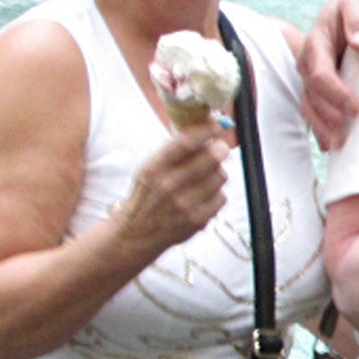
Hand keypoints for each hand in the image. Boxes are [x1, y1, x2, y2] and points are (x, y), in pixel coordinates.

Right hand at [111, 125, 231, 253]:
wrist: (137, 233)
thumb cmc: (147, 195)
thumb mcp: (150, 168)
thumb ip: (175, 150)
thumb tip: (206, 128)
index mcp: (154, 168)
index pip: (186, 142)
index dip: (206, 130)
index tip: (215, 125)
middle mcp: (169, 185)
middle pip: (210, 157)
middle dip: (219, 149)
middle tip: (220, 148)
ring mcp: (185, 204)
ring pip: (220, 176)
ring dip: (217, 173)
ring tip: (204, 177)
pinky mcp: (198, 219)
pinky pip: (221, 197)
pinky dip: (216, 194)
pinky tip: (203, 196)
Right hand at [299, 0, 358, 150]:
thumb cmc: (358, 7)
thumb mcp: (356, 2)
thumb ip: (357, 17)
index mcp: (316, 43)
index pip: (319, 75)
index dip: (335, 94)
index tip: (355, 107)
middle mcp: (310, 63)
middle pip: (312, 96)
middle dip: (329, 116)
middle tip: (350, 131)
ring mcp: (313, 77)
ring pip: (310, 107)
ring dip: (323, 128)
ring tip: (340, 143)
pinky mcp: (321, 88)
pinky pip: (315, 111)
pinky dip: (322, 130)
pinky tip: (331, 146)